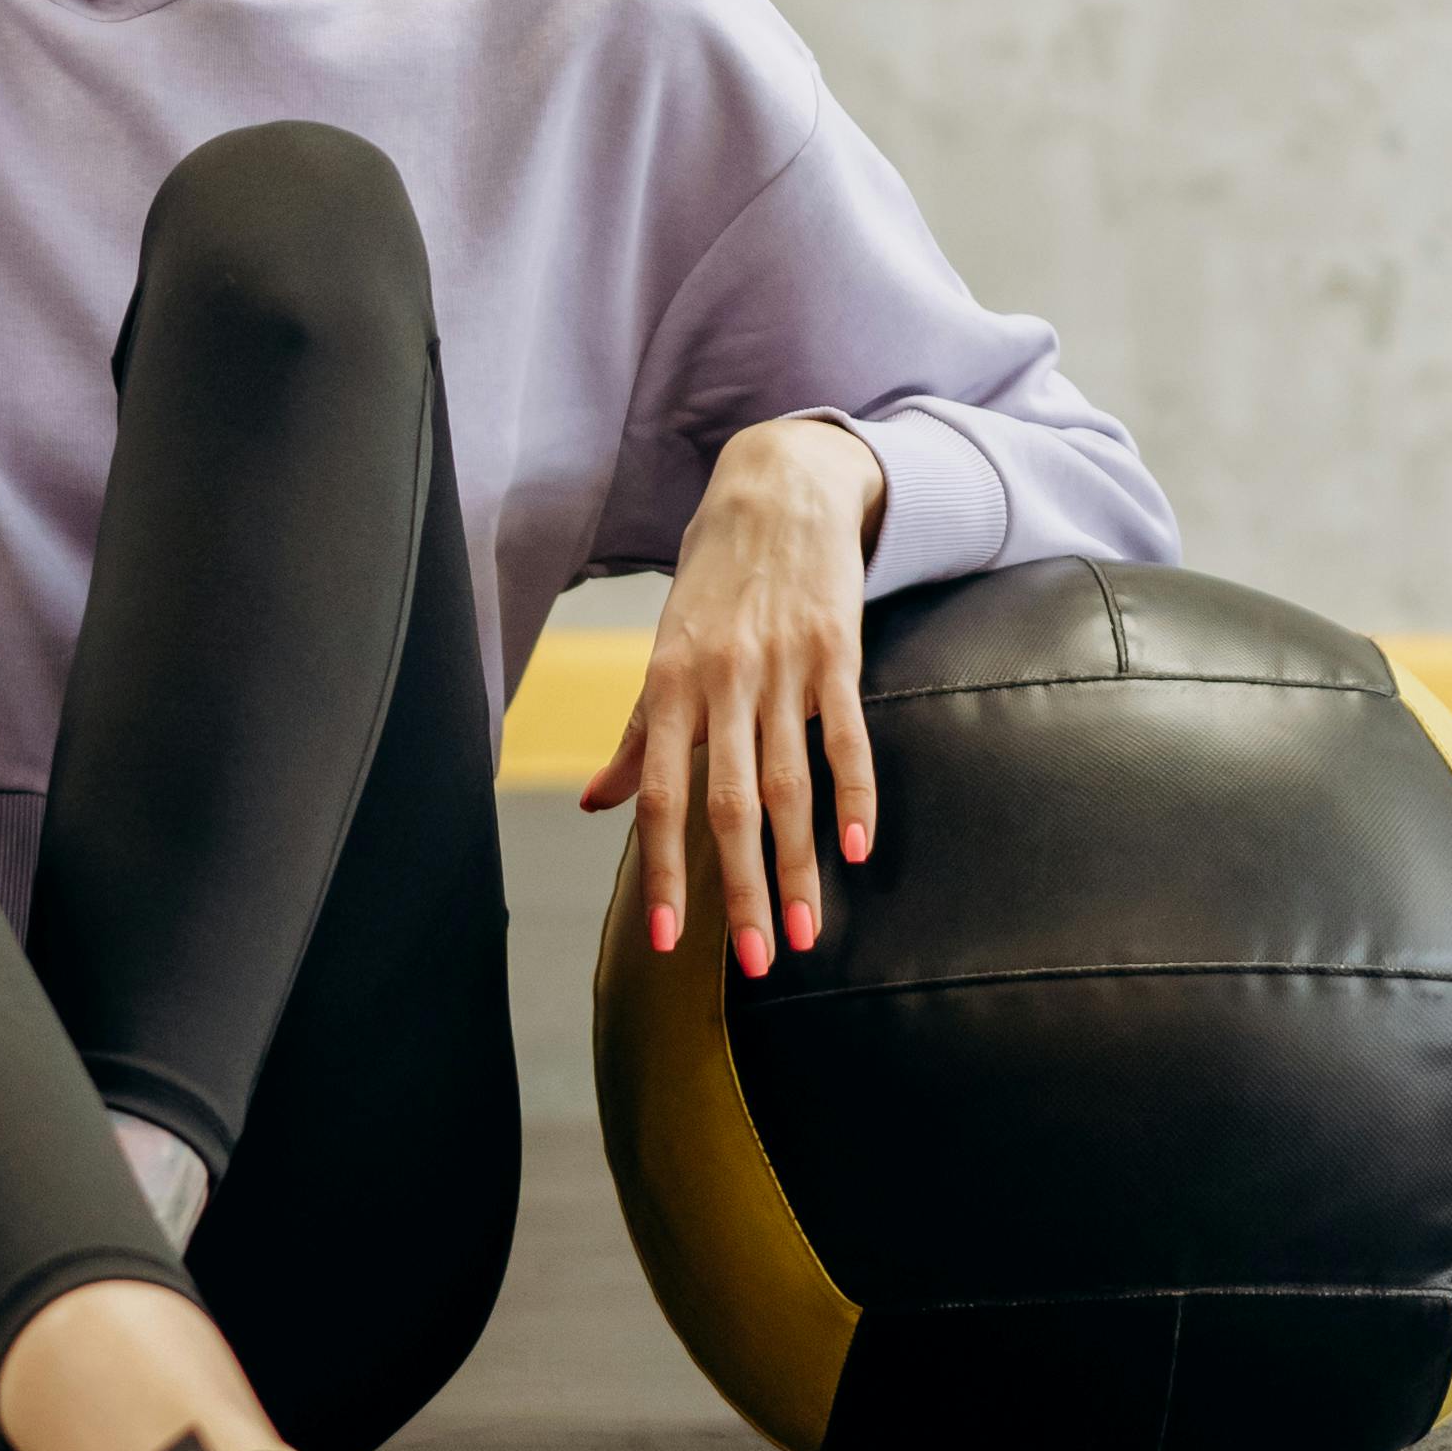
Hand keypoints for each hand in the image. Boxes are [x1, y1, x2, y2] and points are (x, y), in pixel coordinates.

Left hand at [579, 419, 884, 980]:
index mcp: (668, 685)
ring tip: (806, 932)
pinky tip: (857, 851)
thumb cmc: (712, 583)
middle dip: (739, 889)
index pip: (659, 795)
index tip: (664, 940)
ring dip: (799, 865)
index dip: (660, 870)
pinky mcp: (836, 651)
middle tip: (753, 962)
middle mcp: (720, 681)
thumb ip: (635, 734)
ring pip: (790, 785)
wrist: (776, 488)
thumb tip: (594, 804)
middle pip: (727, 804)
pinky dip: (855, 796)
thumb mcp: (662, 652)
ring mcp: (781, 666)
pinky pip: (846, 736)